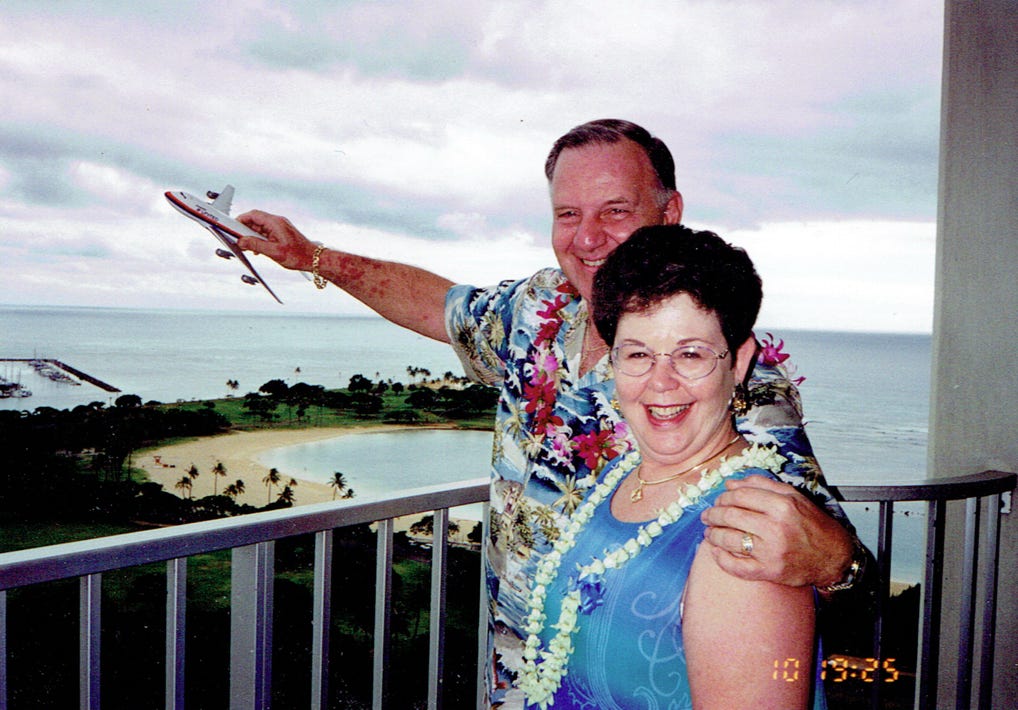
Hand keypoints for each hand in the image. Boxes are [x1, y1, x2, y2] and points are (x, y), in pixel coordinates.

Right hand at [236, 210, 316, 271]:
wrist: (313, 259)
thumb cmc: (298, 255)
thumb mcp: (273, 252)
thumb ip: (255, 245)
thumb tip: (241, 241)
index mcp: (275, 223)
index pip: (253, 215)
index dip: (241, 220)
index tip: (231, 226)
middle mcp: (277, 222)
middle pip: (255, 220)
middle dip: (244, 229)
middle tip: (237, 239)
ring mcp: (279, 227)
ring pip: (260, 227)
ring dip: (251, 236)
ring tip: (247, 247)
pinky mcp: (281, 234)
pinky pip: (265, 233)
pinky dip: (259, 239)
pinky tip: (257, 249)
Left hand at [700, 475, 853, 587]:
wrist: (834, 558)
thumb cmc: (814, 526)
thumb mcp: (794, 497)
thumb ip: (762, 485)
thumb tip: (731, 483)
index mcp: (782, 505)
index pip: (740, 496)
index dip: (724, 497)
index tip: (719, 500)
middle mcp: (776, 527)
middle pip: (730, 516)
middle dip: (713, 515)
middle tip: (708, 516)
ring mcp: (771, 551)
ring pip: (729, 540)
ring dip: (713, 535)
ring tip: (710, 532)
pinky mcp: (769, 572)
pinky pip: (736, 567)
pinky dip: (721, 559)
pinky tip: (716, 552)